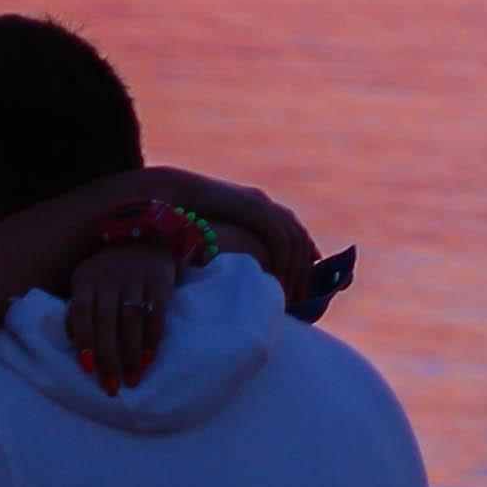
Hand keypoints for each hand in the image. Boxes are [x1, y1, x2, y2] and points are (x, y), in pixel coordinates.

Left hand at [63, 237, 188, 395]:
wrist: (145, 236)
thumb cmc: (109, 271)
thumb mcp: (87, 281)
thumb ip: (78, 307)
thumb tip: (72, 341)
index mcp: (87, 279)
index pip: (82, 313)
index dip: (84, 341)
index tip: (88, 369)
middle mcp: (110, 278)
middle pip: (107, 321)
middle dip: (108, 357)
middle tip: (111, 386)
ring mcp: (136, 278)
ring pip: (132, 321)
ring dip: (132, 354)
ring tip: (132, 380)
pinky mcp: (160, 281)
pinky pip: (156, 315)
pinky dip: (152, 339)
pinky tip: (149, 360)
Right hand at [164, 175, 321, 306]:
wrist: (174, 193)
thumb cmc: (186, 215)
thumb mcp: (214, 229)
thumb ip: (229, 240)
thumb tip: (228, 266)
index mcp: (257, 206)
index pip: (291, 228)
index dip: (305, 250)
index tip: (311, 271)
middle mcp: (264, 204)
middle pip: (298, 236)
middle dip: (304, 267)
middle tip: (303, 294)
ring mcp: (261, 205)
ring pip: (293, 240)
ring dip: (296, 268)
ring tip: (292, 293)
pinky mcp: (255, 210)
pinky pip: (279, 238)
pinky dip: (283, 260)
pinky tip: (279, 279)